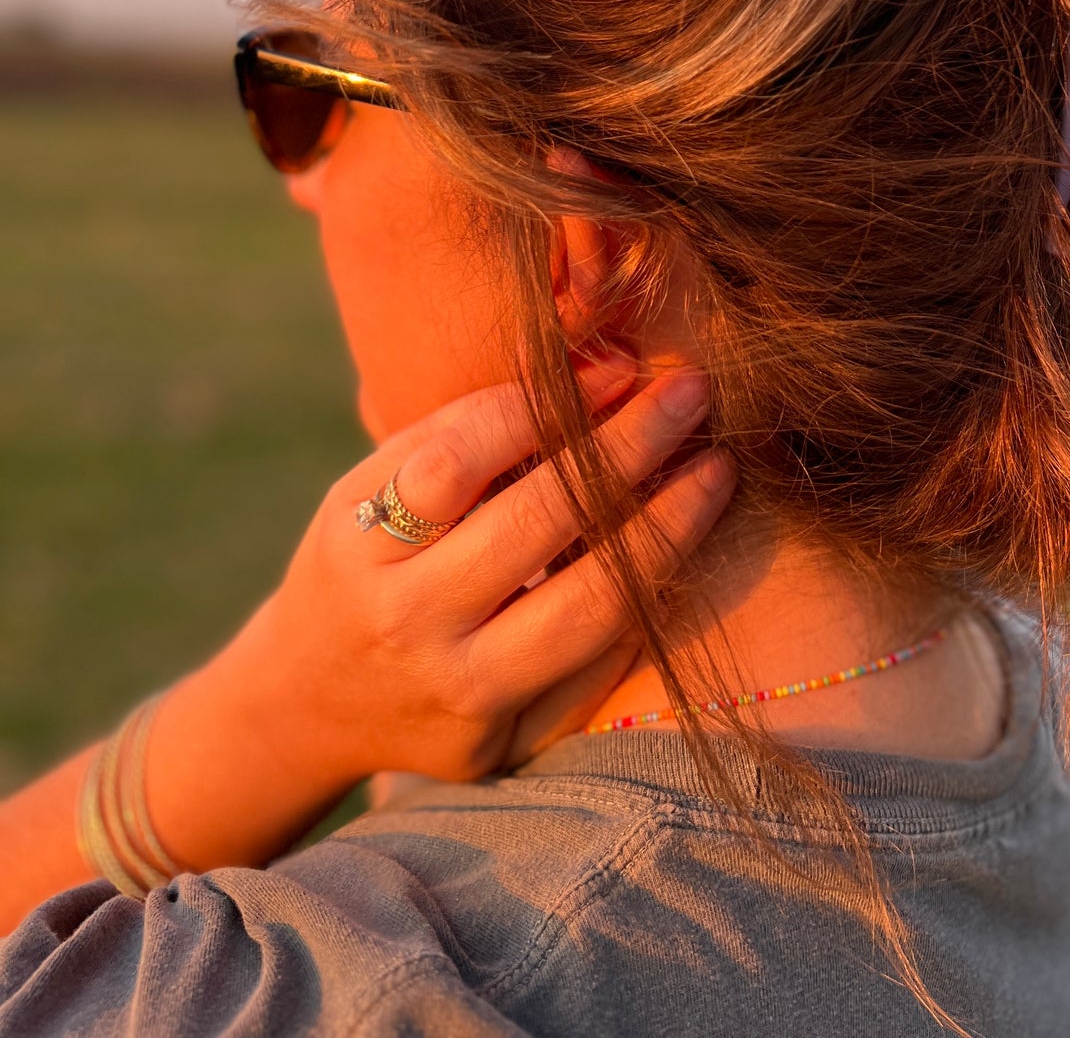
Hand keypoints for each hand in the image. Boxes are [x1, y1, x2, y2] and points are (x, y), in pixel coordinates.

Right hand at [141, 356, 730, 873]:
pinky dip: (648, 597)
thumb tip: (603, 374)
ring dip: (669, 526)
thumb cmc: (363, 560)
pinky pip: (597, 664)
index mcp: (359, 545)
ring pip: (591, 604)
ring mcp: (458, 694)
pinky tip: (683, 546)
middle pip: (539, 523)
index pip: (456, 462)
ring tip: (715, 470)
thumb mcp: (372, 487)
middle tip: (692, 394)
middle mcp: (406, 625)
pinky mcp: (502, 744)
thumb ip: (468, 433)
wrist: (309, 705)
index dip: (543, 407)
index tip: (617, 369)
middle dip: (629, 446)